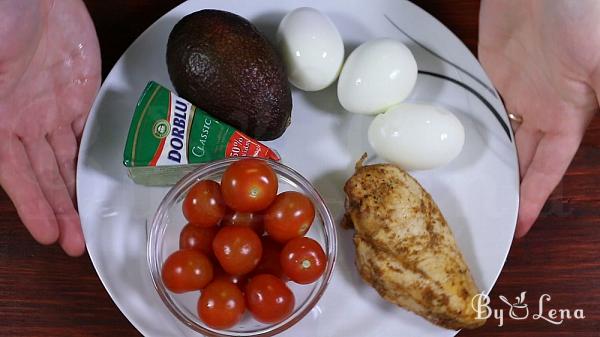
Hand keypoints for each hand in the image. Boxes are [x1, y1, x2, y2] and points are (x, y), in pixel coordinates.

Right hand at [0, 0, 100, 255]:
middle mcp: (23, 118)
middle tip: (75, 241)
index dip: (31, 205)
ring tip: (86, 223)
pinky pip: (88, 129)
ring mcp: (52, 106)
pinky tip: (96, 179)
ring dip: (75, 191)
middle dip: (58, 208)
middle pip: (43, 174)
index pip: (14, 174)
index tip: (48, 234)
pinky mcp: (80, 90)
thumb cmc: (1, 19)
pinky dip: (91, 155)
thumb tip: (0, 155)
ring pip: (66, 159)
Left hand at [479, 0, 599, 237]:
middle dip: (506, 185)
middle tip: (481, 212)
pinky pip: (476, 102)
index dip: (535, 197)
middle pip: (520, 157)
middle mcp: (540, 105)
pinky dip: (464, 122)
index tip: (518, 226)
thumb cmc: (584, 14)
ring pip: (496, 133)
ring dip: (483, 156)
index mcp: (568, 113)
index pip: (549, 167)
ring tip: (461, 185)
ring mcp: (513, 86)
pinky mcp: (490, 66)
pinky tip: (448, 142)